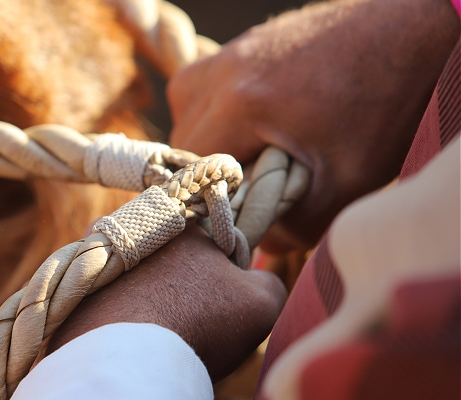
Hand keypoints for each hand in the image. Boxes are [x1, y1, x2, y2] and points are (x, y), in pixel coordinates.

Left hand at [37, 225, 286, 380]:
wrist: (126, 358)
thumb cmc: (199, 322)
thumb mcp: (261, 301)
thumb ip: (268, 281)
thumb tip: (254, 279)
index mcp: (178, 223)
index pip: (211, 243)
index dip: (225, 275)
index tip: (221, 301)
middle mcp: (132, 230)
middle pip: (170, 262)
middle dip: (182, 287)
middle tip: (190, 321)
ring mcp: (97, 261)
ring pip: (138, 281)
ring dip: (150, 300)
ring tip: (160, 332)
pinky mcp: (75, 291)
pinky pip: (107, 302)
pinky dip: (120, 318)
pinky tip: (133, 338)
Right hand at [168, 0, 459, 249]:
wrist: (416, 34)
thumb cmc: (386, 104)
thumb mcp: (347, 182)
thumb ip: (297, 224)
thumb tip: (264, 240)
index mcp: (239, 103)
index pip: (189, 167)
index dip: (208, 198)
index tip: (237, 212)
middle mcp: (224, 69)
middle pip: (182, 138)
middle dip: (208, 170)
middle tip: (249, 188)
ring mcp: (235, 49)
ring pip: (188, 106)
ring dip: (208, 137)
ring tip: (251, 154)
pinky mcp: (249, 41)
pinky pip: (208, 82)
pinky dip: (221, 109)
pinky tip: (260, 122)